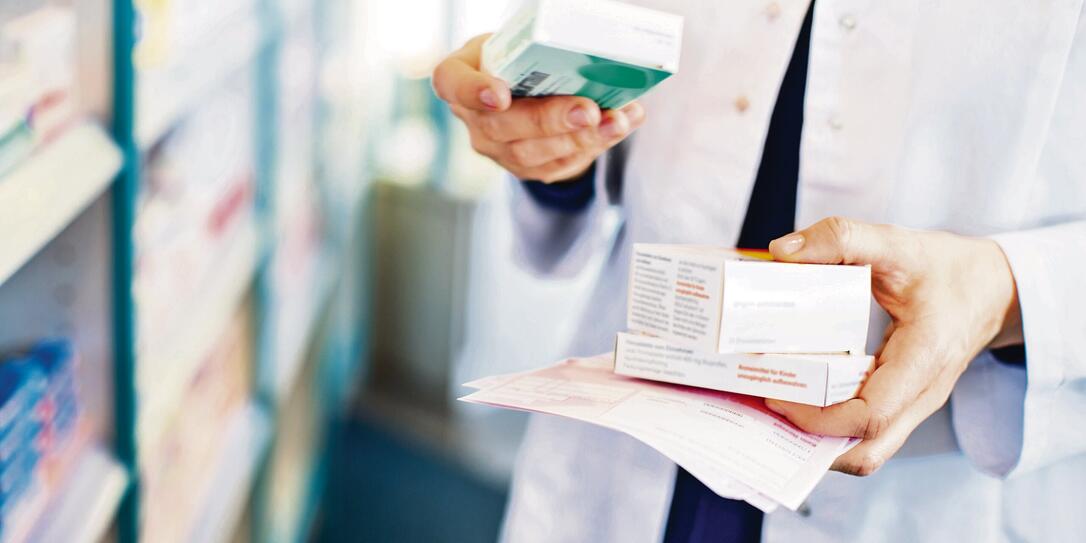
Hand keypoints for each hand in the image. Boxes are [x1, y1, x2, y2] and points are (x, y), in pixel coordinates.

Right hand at [432, 34, 644, 182]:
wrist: (525, 93)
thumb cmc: (519, 59)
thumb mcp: (517, 43)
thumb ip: (538, 47)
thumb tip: (594, 51)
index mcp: (459, 76)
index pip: (452, 83)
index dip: (473, 91)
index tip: (500, 96)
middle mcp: (473, 118)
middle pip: (503, 125)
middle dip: (550, 120)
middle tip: (588, 111)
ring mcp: (497, 149)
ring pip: (534, 153)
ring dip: (581, 138)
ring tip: (616, 121)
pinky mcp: (526, 168)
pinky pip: (559, 164)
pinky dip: (594, 144)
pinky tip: (620, 126)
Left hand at [764, 217, 1023, 475]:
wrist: (994, 288)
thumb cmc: (948, 269)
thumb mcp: (897, 242)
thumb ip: (842, 238)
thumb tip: (783, 251)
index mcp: (925, 358)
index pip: (870, 414)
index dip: (818, 417)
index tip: (776, 394)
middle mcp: (922, 394)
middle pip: (867, 451)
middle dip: (812, 442)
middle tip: (766, 407)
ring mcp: (915, 404)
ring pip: (867, 449)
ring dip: (820, 440)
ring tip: (775, 408)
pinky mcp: (904, 402)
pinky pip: (867, 431)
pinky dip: (832, 427)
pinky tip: (799, 400)